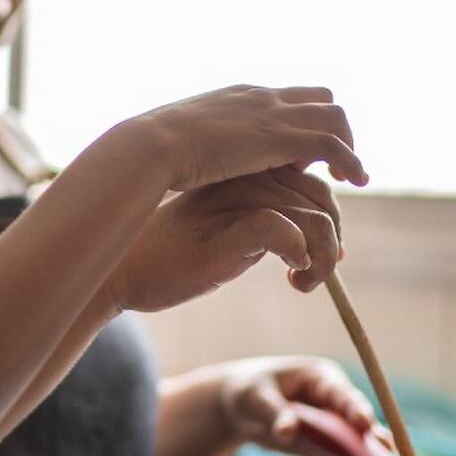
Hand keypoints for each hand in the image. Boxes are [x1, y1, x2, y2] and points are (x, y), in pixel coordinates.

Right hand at [107, 166, 343, 312]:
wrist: (124, 270)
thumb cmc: (172, 255)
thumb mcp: (224, 227)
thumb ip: (265, 219)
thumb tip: (322, 238)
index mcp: (242, 172)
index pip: (311, 180)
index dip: (327, 217)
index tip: (317, 254)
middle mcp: (243, 178)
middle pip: (322, 197)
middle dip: (331, 241)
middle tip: (312, 276)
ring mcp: (236, 201)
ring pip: (316, 218)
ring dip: (323, 258)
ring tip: (302, 283)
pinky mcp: (228, 229)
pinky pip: (288, 231)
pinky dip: (301, 255)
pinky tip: (290, 274)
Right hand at [133, 85, 368, 191]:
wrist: (150, 147)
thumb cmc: (151, 153)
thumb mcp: (177, 144)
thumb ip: (195, 149)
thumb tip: (186, 166)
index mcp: (237, 97)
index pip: (285, 99)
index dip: (299, 124)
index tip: (300, 156)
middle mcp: (261, 97)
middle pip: (319, 97)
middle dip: (332, 128)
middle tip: (332, 163)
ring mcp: (273, 114)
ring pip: (334, 116)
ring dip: (348, 145)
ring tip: (350, 176)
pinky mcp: (281, 137)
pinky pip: (332, 144)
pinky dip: (350, 160)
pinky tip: (355, 181)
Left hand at [217, 356, 390, 455]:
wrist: (239, 408)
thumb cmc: (249, 391)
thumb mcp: (255, 397)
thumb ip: (274, 413)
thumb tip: (287, 431)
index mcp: (322, 379)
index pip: (343, 394)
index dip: (356, 410)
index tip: (366, 425)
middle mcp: (336, 404)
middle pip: (360, 427)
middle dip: (371, 449)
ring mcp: (335, 429)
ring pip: (353, 452)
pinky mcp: (326, 450)